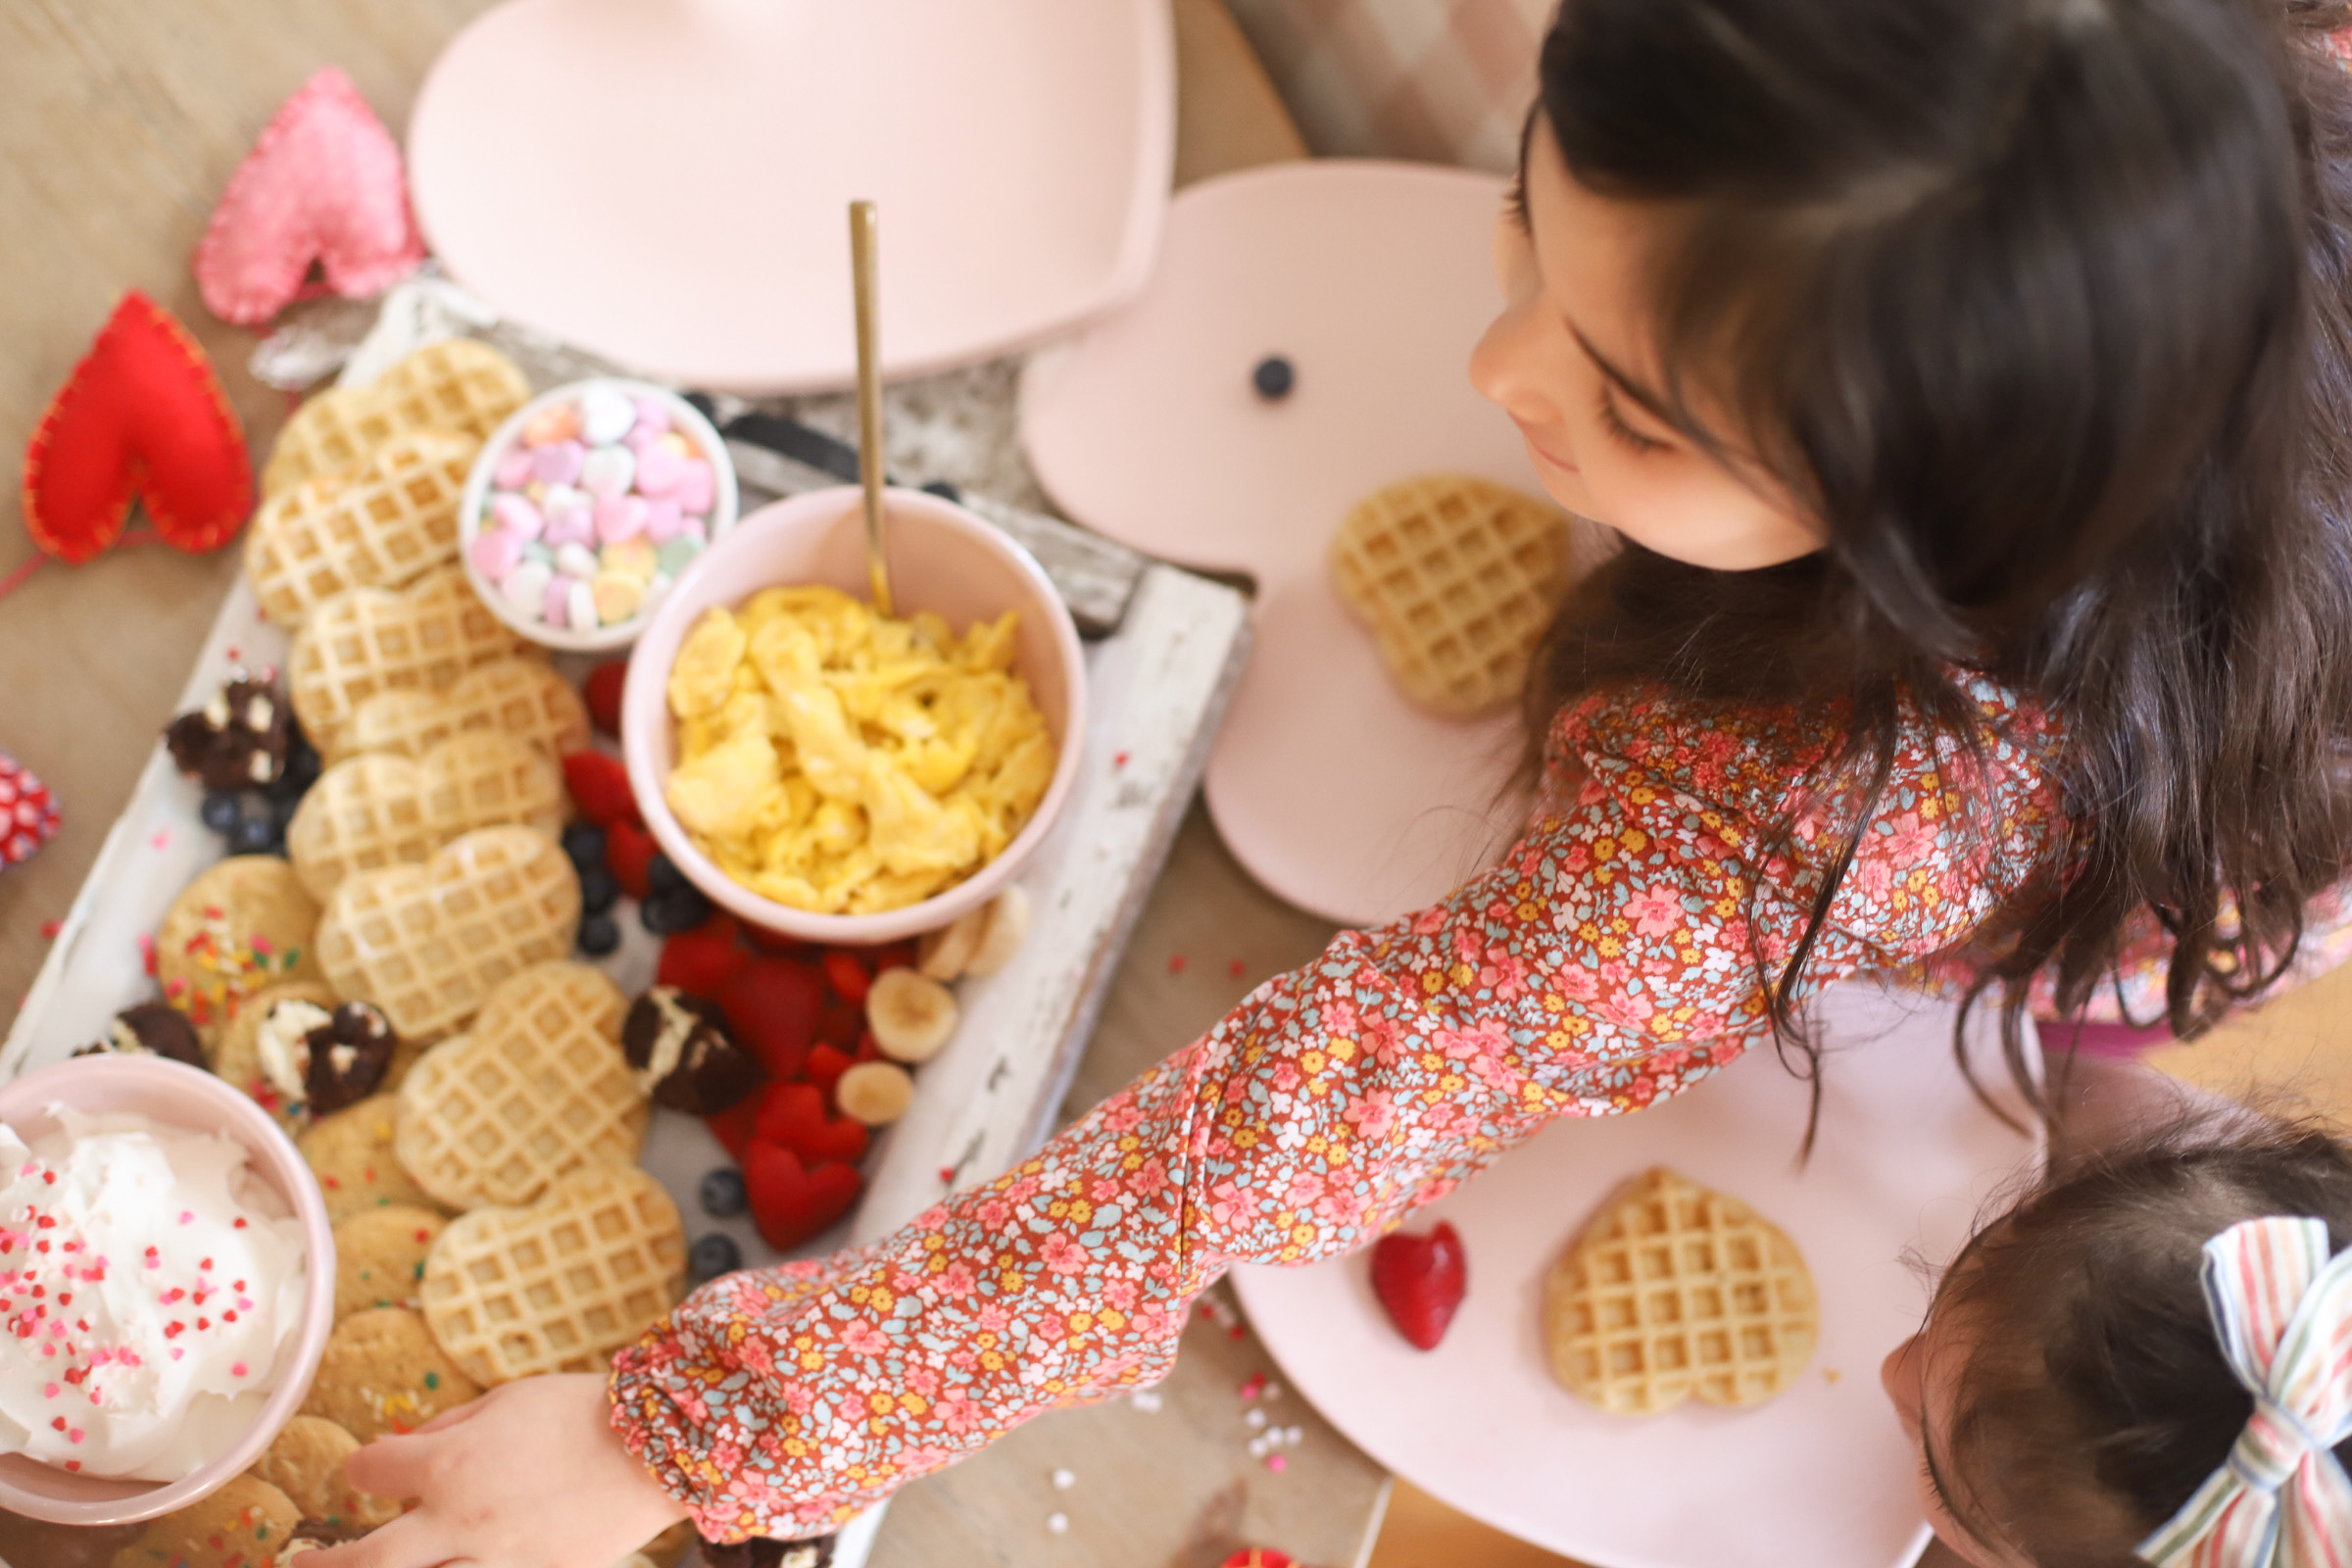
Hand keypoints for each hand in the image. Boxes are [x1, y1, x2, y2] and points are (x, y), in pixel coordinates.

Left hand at [302, 1373, 690, 1567]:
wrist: (658, 1447)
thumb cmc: (582, 1411)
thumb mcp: (507, 1399)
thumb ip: (453, 1427)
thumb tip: (417, 1447)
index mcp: (451, 1463)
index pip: (371, 1473)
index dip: (363, 1470)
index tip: (370, 1471)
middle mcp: (461, 1520)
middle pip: (368, 1559)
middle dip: (326, 1564)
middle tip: (299, 1563)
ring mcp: (496, 1560)